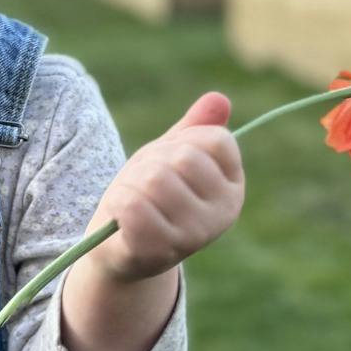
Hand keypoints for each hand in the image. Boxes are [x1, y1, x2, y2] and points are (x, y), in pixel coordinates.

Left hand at [89, 91, 244, 283]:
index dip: (181, 142)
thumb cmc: (149, 193)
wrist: (120, 244)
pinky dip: (118, 203)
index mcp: (232, 186)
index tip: (170, 162)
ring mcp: (194, 235)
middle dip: (151, 163)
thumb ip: (194, 128)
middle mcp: (223, 213)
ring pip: (155, 180)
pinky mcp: (161, 252)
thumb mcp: (171, 154)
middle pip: (182, 158)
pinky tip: (121, 217)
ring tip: (133, 200)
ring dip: (131, 183)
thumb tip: (218, 99)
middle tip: (144, 184)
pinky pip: (132, 207)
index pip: (216, 139)